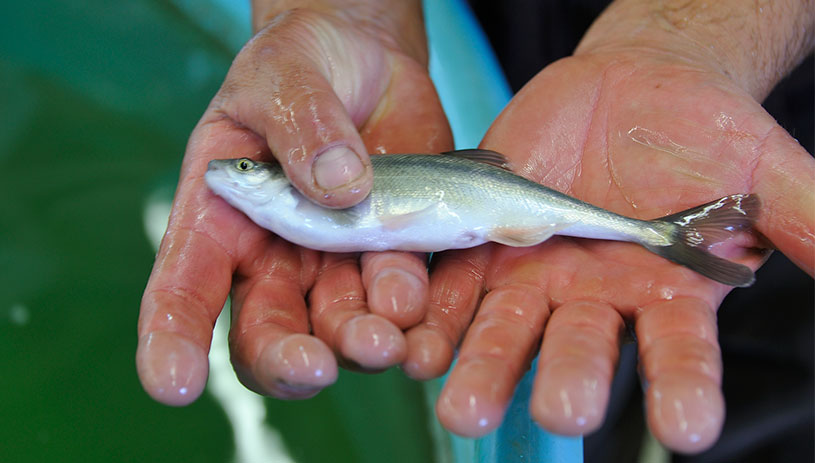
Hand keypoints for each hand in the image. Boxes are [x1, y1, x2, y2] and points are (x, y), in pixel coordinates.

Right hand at [137, 3, 451, 404]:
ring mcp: (340, 260)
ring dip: (362, 342)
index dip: (173, 338)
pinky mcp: (397, 250)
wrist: (367, 58)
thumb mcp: (284, 75)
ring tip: (387, 340)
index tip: (175, 380)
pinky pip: (408, 295)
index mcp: (223, 218)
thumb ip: (302, 125)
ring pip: (343, 325)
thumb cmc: (299, 64)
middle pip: (270, 331)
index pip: (185, 287)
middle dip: (288, 358)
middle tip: (314, 365)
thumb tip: (340, 187)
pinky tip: (428, 330)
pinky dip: (421, 317)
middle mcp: (278, 255)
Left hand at [408, 50, 812, 452]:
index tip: (689, 427)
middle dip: (570, 380)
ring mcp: (537, 274)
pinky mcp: (487, 243)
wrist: (633, 87)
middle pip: (581, 350)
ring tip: (465, 411)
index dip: (685, 387)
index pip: (681, 352)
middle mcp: (598, 299)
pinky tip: (419, 343)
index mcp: (668, 293)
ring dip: (485, 370)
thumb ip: (802, 215)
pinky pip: (457, 287)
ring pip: (507, 332)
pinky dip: (437, 316)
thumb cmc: (703, 133)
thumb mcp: (761, 169)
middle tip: (562, 413)